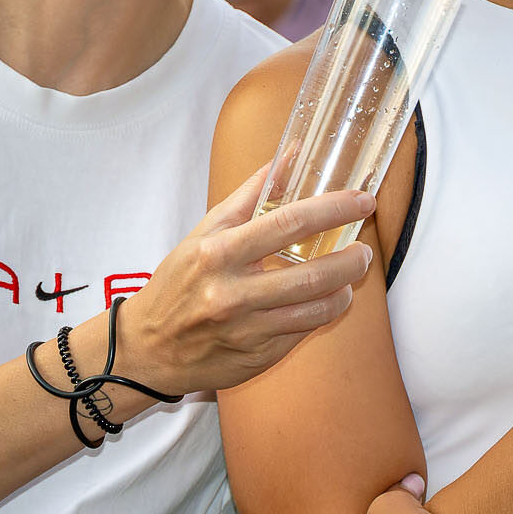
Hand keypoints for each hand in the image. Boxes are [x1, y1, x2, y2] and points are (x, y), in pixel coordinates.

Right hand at [117, 165, 375, 395]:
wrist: (147, 348)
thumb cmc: (179, 282)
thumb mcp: (206, 232)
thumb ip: (251, 195)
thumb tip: (290, 155)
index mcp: (218, 253)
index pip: (288, 223)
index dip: (333, 209)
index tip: (361, 201)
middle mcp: (231, 293)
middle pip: (311, 275)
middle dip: (351, 260)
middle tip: (365, 248)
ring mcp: (246, 330)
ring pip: (315, 310)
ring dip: (344, 289)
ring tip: (352, 274)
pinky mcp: (257, 358)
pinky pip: (303, 332)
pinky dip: (323, 313)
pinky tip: (328, 300)